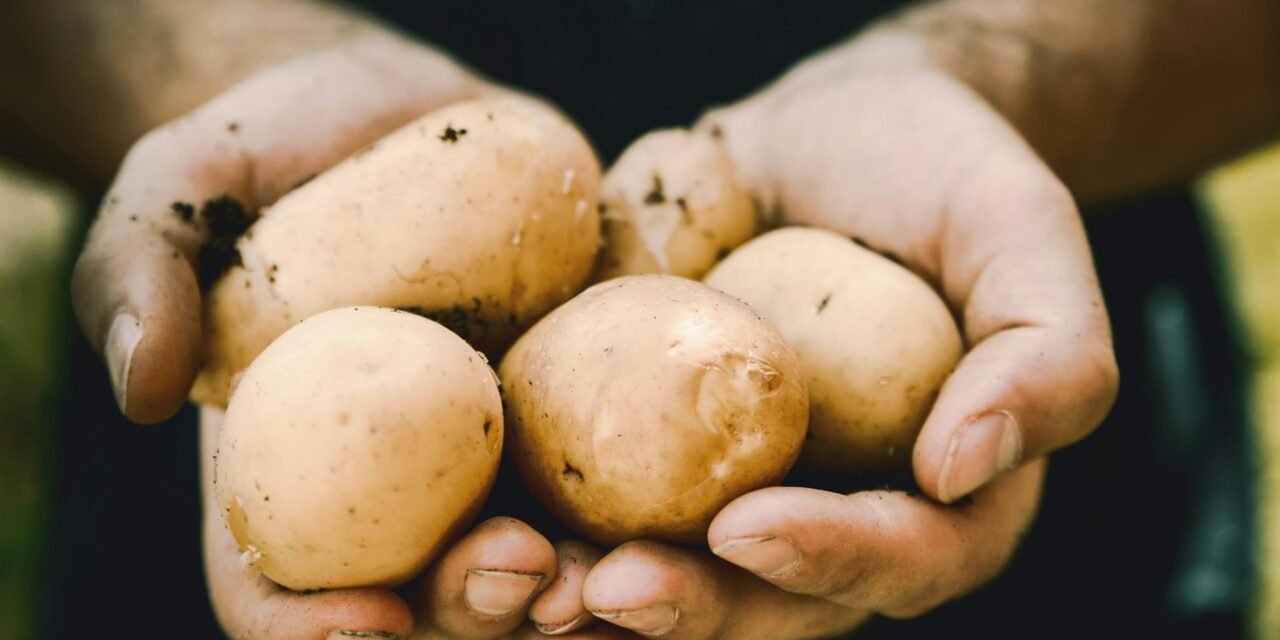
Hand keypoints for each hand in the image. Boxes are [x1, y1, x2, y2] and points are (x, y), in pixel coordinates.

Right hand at [73, 35, 614, 638]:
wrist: (386, 106)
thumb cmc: (265, 151)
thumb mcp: (179, 189)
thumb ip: (138, 273)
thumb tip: (143, 388)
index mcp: (284, 472)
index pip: (277, 590)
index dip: (311, 630)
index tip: (368, 625)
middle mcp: (393, 486)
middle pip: (426, 595)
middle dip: (477, 610)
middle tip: (525, 575)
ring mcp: (490, 449)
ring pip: (534, 553)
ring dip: (579, 582)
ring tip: (619, 566)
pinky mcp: (572, 396)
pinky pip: (617, 463)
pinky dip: (652, 496)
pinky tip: (696, 491)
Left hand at [573, 48, 1116, 637]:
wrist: (827, 128)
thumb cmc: (938, 174)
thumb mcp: (1020, 232)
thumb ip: (1048, 352)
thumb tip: (966, 467)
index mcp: (933, 495)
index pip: (900, 560)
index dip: (831, 561)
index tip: (752, 525)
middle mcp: (823, 512)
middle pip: (766, 604)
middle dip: (690, 609)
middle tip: (611, 589)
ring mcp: (725, 487)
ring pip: (667, 579)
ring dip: (589, 603)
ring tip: (520, 580)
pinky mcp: (640, 445)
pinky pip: (585, 505)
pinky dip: (530, 526)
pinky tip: (473, 524)